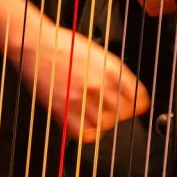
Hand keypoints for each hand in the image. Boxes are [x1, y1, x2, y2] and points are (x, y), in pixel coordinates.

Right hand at [13, 21, 149, 143]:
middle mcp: (101, 84)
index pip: (139, 98)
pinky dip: (84, 133)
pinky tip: (80, 124)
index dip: (137, 106)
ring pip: (104, 125)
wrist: (37, 43)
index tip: (133, 108)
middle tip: (107, 111)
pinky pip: (83, 133)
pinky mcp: (63, 109)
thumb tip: (126, 90)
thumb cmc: (64, 44)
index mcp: (112, 69)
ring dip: (99, 123)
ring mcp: (82, 98)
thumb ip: (113, 72)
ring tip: (92, 116)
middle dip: (116, 114)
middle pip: (122, 115)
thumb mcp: (98, 52)